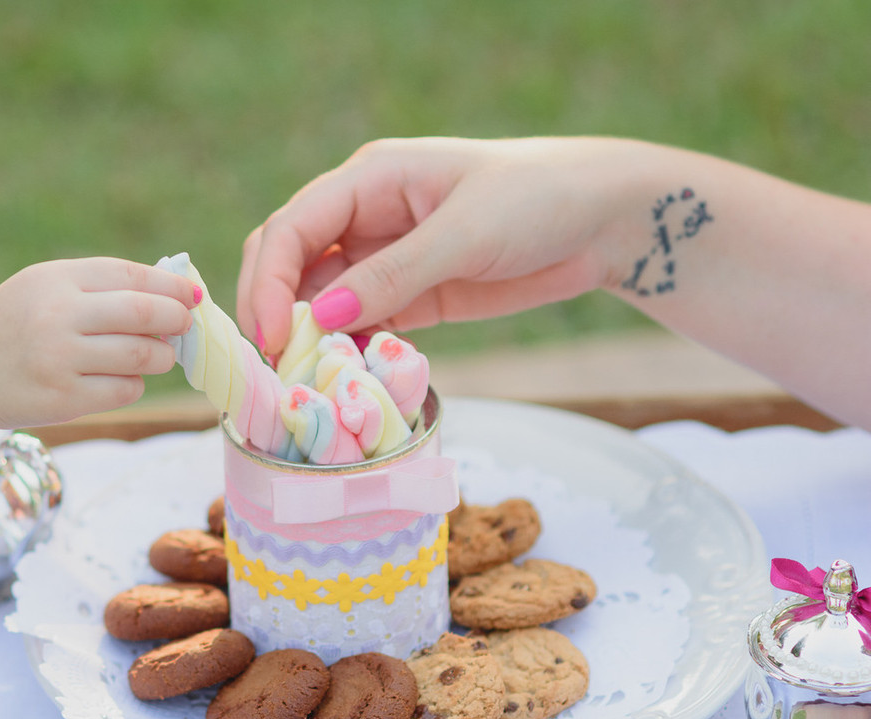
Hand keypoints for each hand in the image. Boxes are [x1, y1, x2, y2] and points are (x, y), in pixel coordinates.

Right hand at [0, 257, 197, 428]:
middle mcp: (57, 315)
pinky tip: (119, 378)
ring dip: (160, 356)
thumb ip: (101, 285)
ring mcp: (59, 359)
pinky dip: (134, 383)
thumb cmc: (14, 323)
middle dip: (176, 319)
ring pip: (141, 355)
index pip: (131, 276)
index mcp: (57, 279)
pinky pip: (125, 390)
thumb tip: (174, 292)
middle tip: (183, 325)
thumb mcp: (45, 286)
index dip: (171, 286)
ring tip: (152, 354)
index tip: (191, 295)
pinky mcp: (63, 398)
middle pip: (144, 313)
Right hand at [238, 136, 652, 357]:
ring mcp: (383, 260)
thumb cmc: (538, 199)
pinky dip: (346, 353)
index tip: (273, 335)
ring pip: (318, 301)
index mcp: (368, 180)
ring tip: (305, 384)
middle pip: (289, 263)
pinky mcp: (409, 298)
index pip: (291, 228)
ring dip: (307, 340)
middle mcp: (363, 217)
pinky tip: (349, 380)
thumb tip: (323, 315)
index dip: (268, 281)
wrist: (603, 221)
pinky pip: (358, 327)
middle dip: (271, 310)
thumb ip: (396, 273)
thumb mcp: (467, 232)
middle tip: (274, 367)